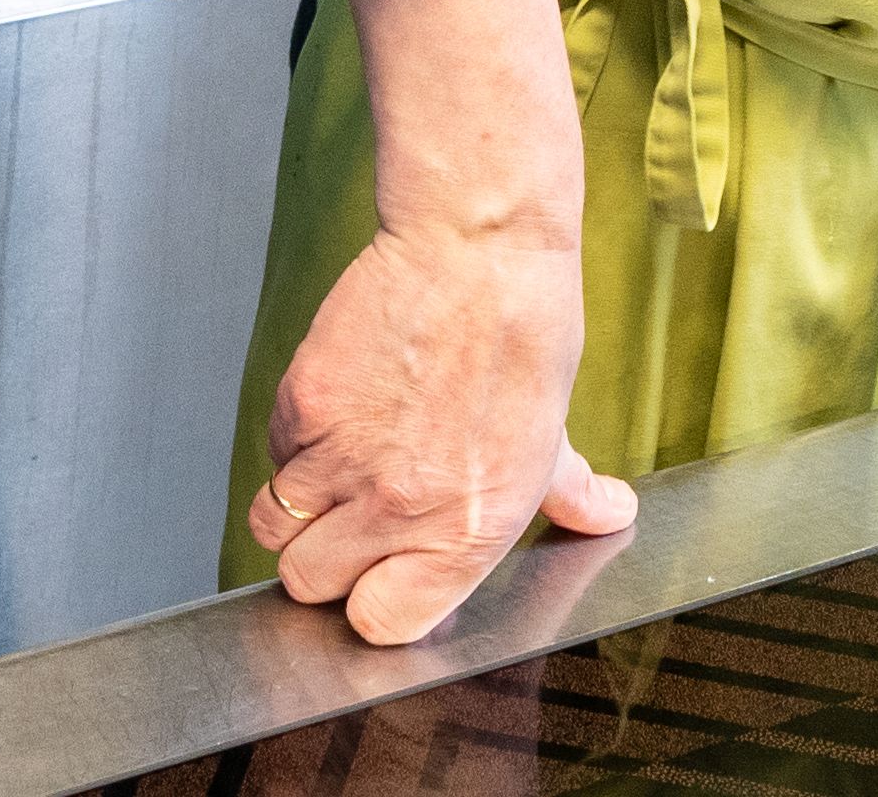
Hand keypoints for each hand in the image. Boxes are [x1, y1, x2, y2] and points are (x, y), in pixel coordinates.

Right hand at [248, 217, 637, 643]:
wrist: (479, 253)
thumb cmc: (523, 335)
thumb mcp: (553, 434)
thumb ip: (568, 493)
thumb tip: (603, 514)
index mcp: (466, 532)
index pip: (382, 623)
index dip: (373, 604)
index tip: (377, 582)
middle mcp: (401, 508)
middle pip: (310, 584)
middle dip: (324, 561)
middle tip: (348, 523)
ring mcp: (345, 460)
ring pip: (275, 526)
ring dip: (300, 506)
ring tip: (335, 470)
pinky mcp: (305, 408)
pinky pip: (274, 455)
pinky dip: (294, 444)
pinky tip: (336, 413)